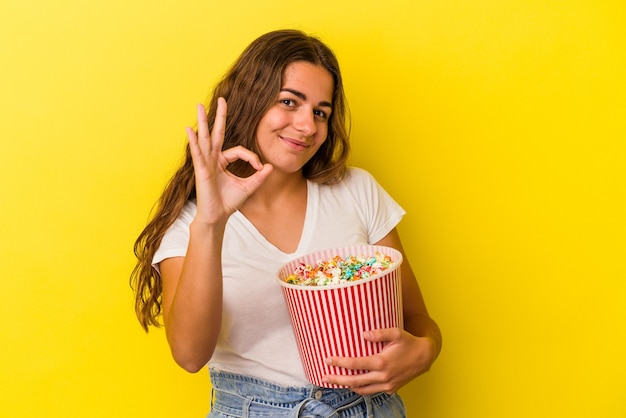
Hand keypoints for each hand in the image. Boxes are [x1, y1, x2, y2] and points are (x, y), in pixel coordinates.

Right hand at [186, 99, 272, 224]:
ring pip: (205, 138)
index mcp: (223, 162)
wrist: (217, 216)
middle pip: (217, 133)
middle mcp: (213, 159)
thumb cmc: (229, 202)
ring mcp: (206, 163)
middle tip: (222, 99)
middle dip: (220, 116)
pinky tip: (190, 129)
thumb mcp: (248, 187)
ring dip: (203, 122)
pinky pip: (198, 153)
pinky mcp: (201, 170)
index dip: (251, 157)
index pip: (238, 150)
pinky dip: (194, 141)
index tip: (259, 167)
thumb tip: (270, 166)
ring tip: (199, 106)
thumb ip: (259, 176)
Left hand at [323, 327, 436, 394]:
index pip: (354, 364)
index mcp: (381, 362)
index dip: (339, 363)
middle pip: (354, 381)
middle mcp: (383, 377)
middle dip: (337, 379)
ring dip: (347, 386)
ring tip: (336, 381)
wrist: (425, 356)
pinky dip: (360, 389)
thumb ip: (379, 332)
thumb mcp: (396, 332)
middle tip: (324, 376)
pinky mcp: (391, 389)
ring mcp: (387, 385)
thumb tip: (363, 334)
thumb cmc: (409, 342)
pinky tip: (353, 384)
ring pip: (362, 390)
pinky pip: (371, 391)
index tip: (328, 360)